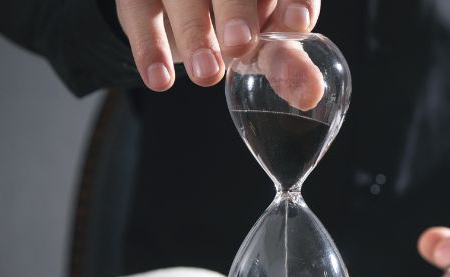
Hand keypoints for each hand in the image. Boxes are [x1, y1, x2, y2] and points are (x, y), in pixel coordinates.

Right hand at [115, 0, 320, 90]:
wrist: (173, 13)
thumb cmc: (235, 22)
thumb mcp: (263, 39)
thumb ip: (285, 61)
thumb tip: (310, 93)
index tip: (299, 22)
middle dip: (236, 10)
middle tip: (240, 46)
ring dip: (195, 32)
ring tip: (208, 73)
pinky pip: (140, 14)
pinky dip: (149, 46)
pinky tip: (160, 79)